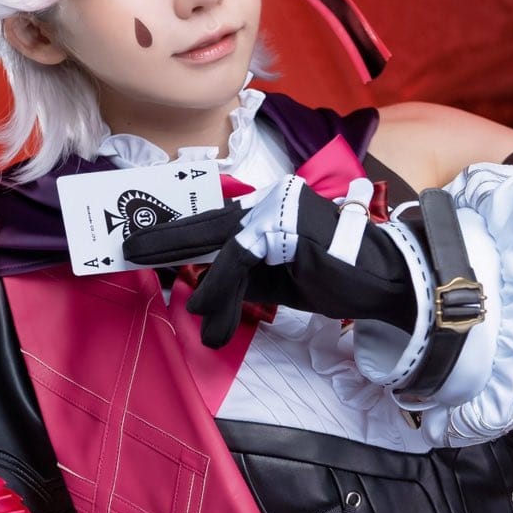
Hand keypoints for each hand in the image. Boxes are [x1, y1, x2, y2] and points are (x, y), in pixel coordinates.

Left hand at [123, 174, 419, 349]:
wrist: (383, 279)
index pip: (215, 219)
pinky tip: (212, 313)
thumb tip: (200, 284)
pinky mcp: (284, 227)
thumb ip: (241, 277)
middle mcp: (270, 199)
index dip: (178, 232)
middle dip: (165, 238)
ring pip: (223, 248)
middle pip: (208, 221)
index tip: (145, 244)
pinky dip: (222, 290)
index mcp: (268, 206)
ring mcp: (277, 209)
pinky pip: (240, 261)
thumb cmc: (334, 278)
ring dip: (208, 289)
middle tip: (129, 249)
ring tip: (194, 312)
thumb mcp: (277, 280)